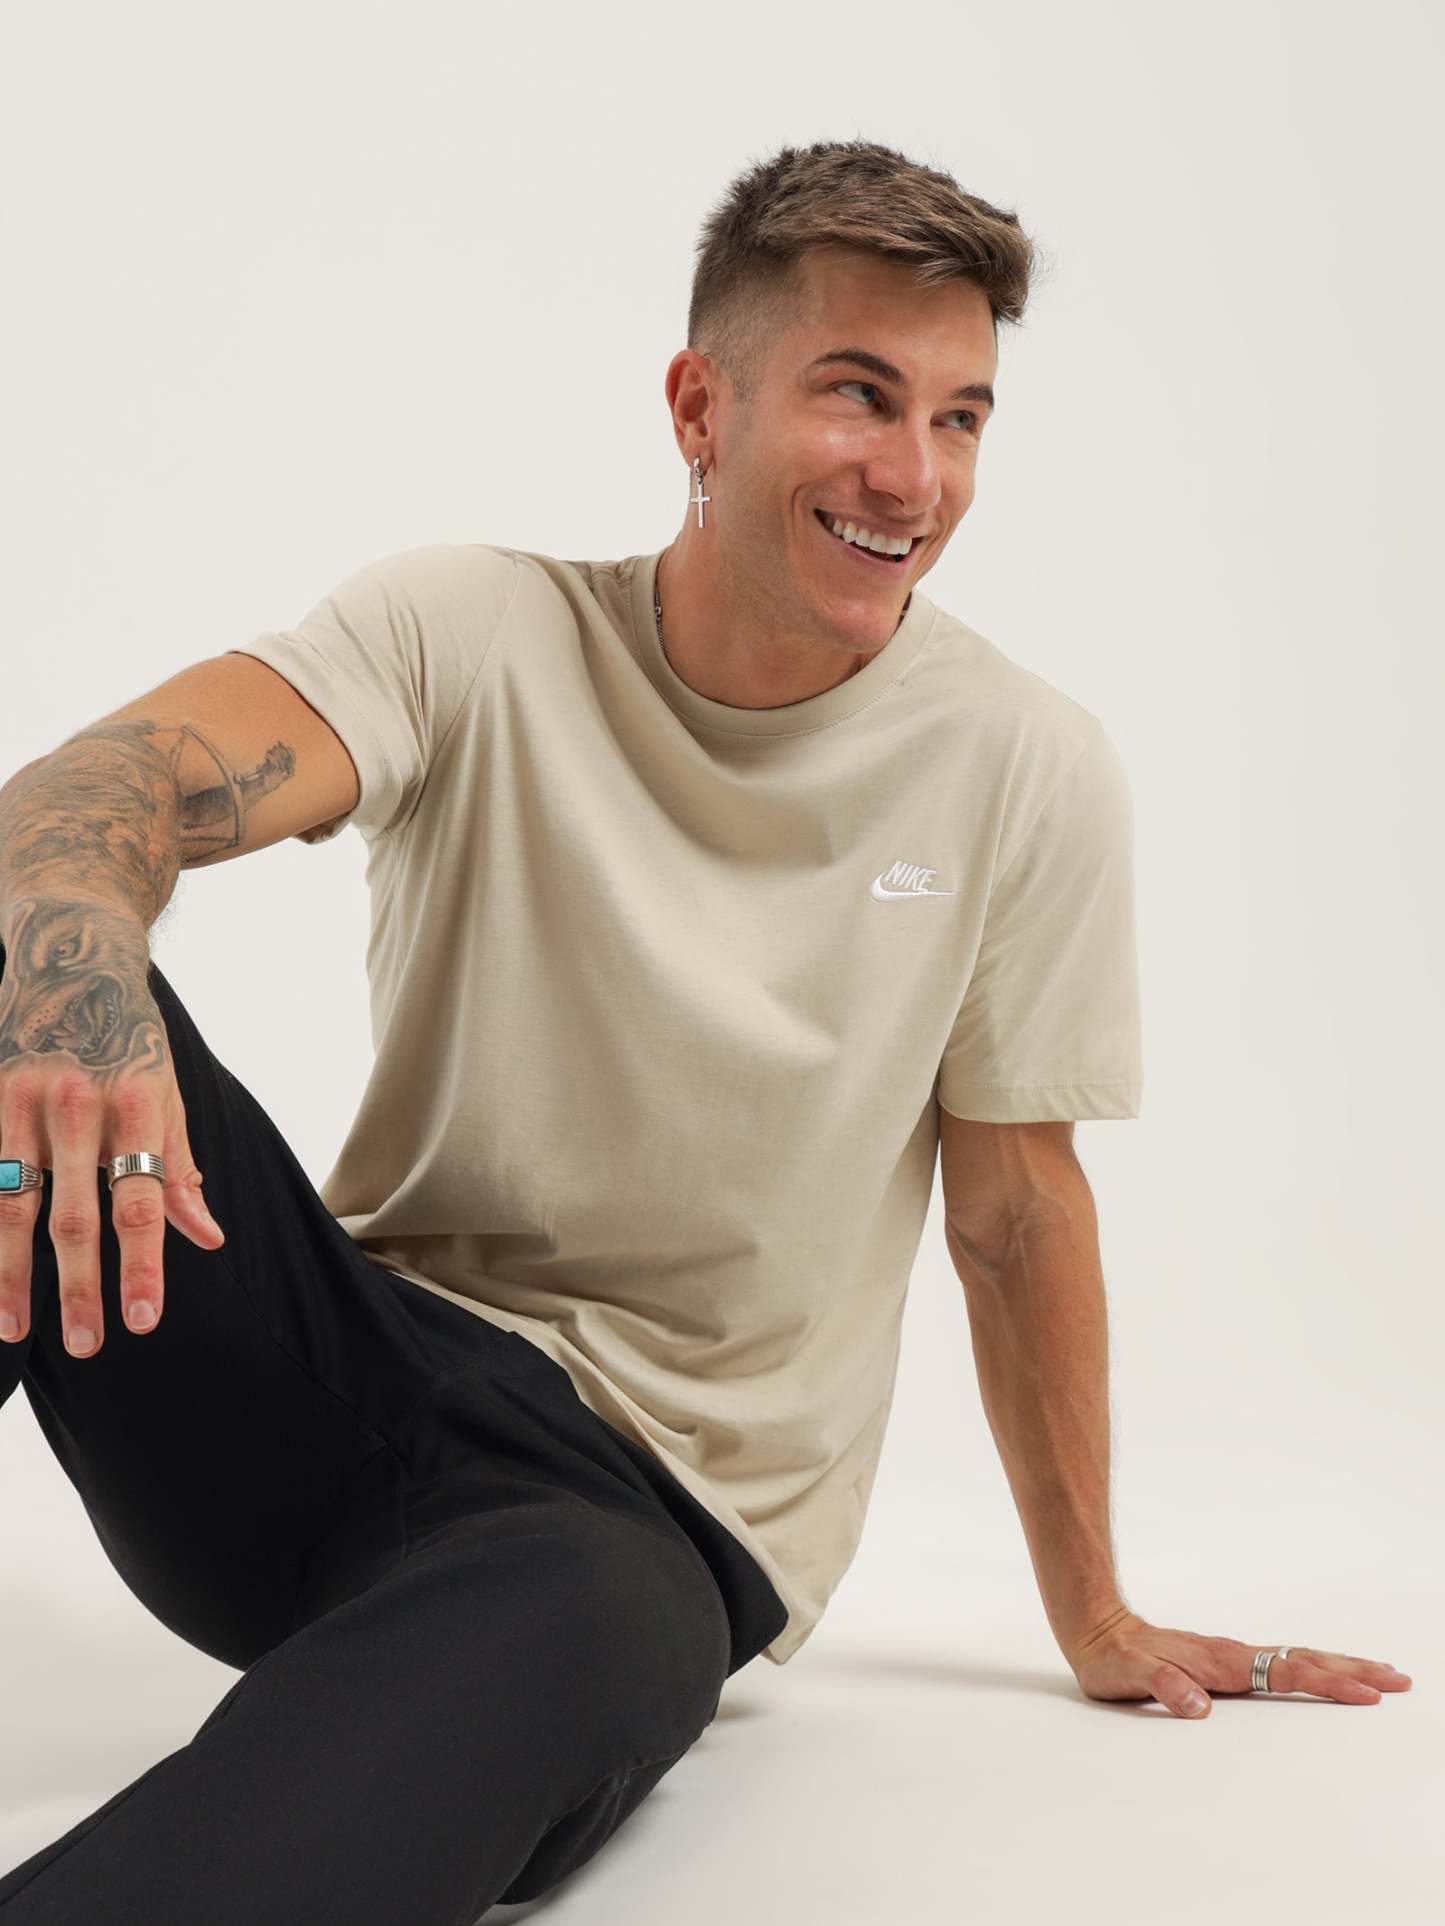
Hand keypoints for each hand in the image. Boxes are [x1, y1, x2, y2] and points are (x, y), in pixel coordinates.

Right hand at [0, 897, 224, 1355]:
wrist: (69, 954)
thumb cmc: (130, 1037)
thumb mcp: (170, 1093)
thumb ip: (179, 1168)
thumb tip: (207, 1237)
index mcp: (137, 1105)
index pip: (141, 1201)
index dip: (143, 1266)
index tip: (143, 1322)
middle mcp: (77, 1104)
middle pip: (74, 1215)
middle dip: (79, 1288)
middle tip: (86, 1347)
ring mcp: (20, 1099)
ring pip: (9, 1203)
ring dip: (9, 1273)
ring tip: (15, 1329)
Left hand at [1065, 1606, 1413, 1717]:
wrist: (1097, 1629)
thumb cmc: (1114, 1658)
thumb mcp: (1131, 1676)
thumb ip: (1164, 1687)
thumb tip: (1198, 1706)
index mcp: (1222, 1661)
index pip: (1286, 1673)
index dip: (1328, 1684)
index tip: (1367, 1694)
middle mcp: (1234, 1655)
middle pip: (1305, 1660)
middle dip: (1353, 1671)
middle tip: (1399, 1680)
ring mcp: (1232, 1655)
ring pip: (1297, 1658)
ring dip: (1340, 1666)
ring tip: (1379, 1673)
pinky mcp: (1226, 1660)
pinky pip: (1279, 1663)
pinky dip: (1311, 1667)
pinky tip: (1323, 1673)